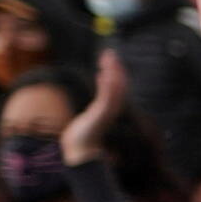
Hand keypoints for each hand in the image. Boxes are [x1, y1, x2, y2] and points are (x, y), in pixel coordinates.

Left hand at [59, 50, 132, 166]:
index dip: (115, 70)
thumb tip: (100, 87)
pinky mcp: (101, 115)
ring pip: (115, 88)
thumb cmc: (84, 134)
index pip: (117, 84)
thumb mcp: (92, 114)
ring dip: (112, 73)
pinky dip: (106, 86)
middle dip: (115, 67)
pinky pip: (106, 97)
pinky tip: (102, 75)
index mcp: (111, 106)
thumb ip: (99, 104)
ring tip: (108, 59)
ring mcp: (108, 111)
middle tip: (109, 53)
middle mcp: (112, 107)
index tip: (108, 58)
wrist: (81, 148)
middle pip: (119, 83)